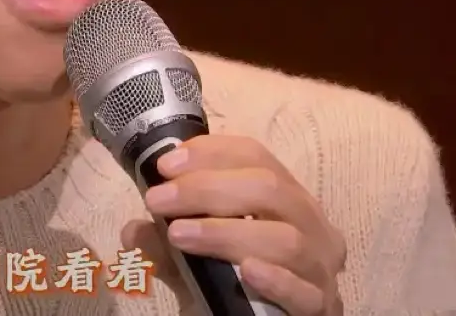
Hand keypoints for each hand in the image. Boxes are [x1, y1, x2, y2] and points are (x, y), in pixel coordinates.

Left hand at [120, 135, 346, 315]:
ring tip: (180, 235)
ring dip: (226, 232)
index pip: (254, 156)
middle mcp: (311, 224)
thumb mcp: (192, 262)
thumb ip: (165, 245)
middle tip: (159, 201)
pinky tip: (247, 272)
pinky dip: (276, 279)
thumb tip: (133, 231)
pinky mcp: (322, 308)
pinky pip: (306, 291)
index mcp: (284, 198)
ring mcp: (320, 267)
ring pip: (285, 238)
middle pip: (269, 187)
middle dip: (207, 188)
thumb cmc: (234, 287)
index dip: (209, 154)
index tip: (165, 165)